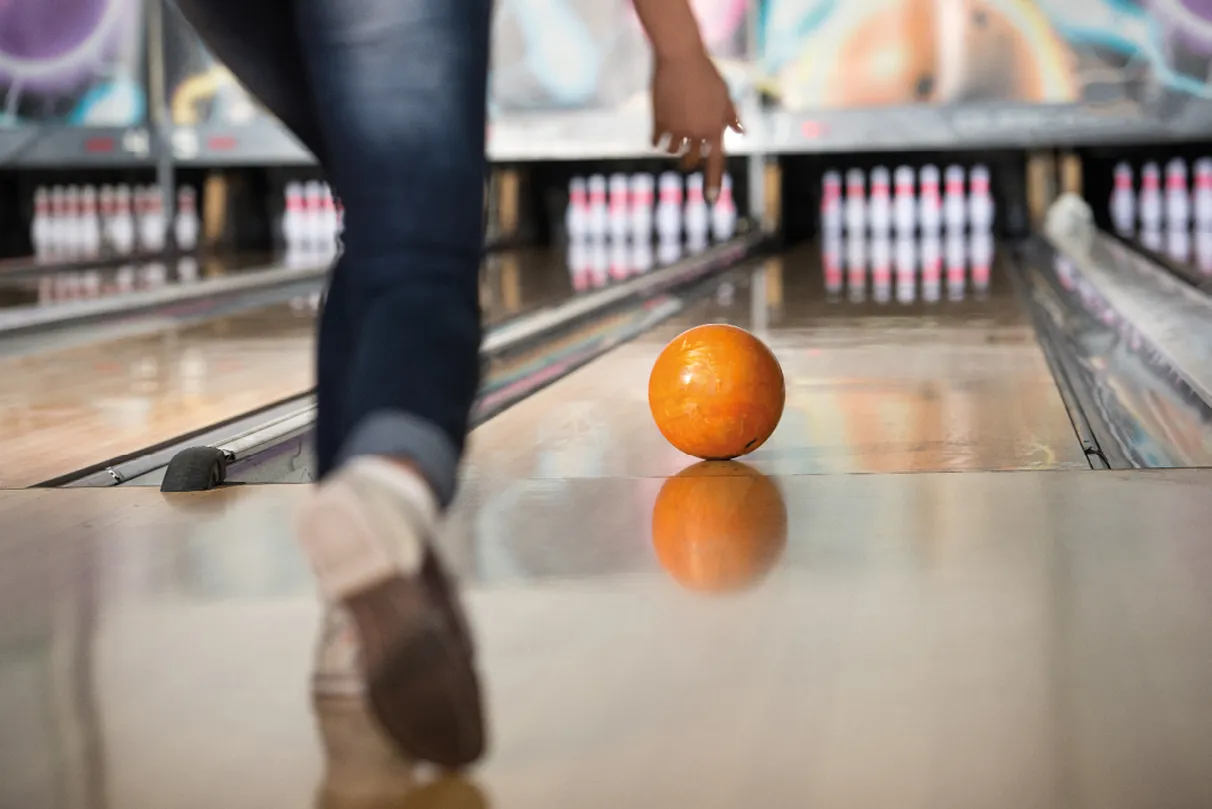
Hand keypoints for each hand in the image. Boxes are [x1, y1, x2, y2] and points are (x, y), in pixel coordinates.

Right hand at [650, 51, 743, 200]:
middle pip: (691, 161)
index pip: (716, 162)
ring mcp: (677, 129)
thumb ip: (730, 116)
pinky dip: (657, 138)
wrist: (680, 57)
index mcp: (716, 128)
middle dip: (688, 160)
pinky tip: (659, 127)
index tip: (712, 201)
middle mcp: (697, 133)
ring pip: (672, 151)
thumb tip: (741, 132)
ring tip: (673, 128)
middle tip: (686, 154)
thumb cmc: (706, 73)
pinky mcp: (659, 123)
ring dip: (672, 145)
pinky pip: (656, 141)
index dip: (714, 182)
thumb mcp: (724, 94)